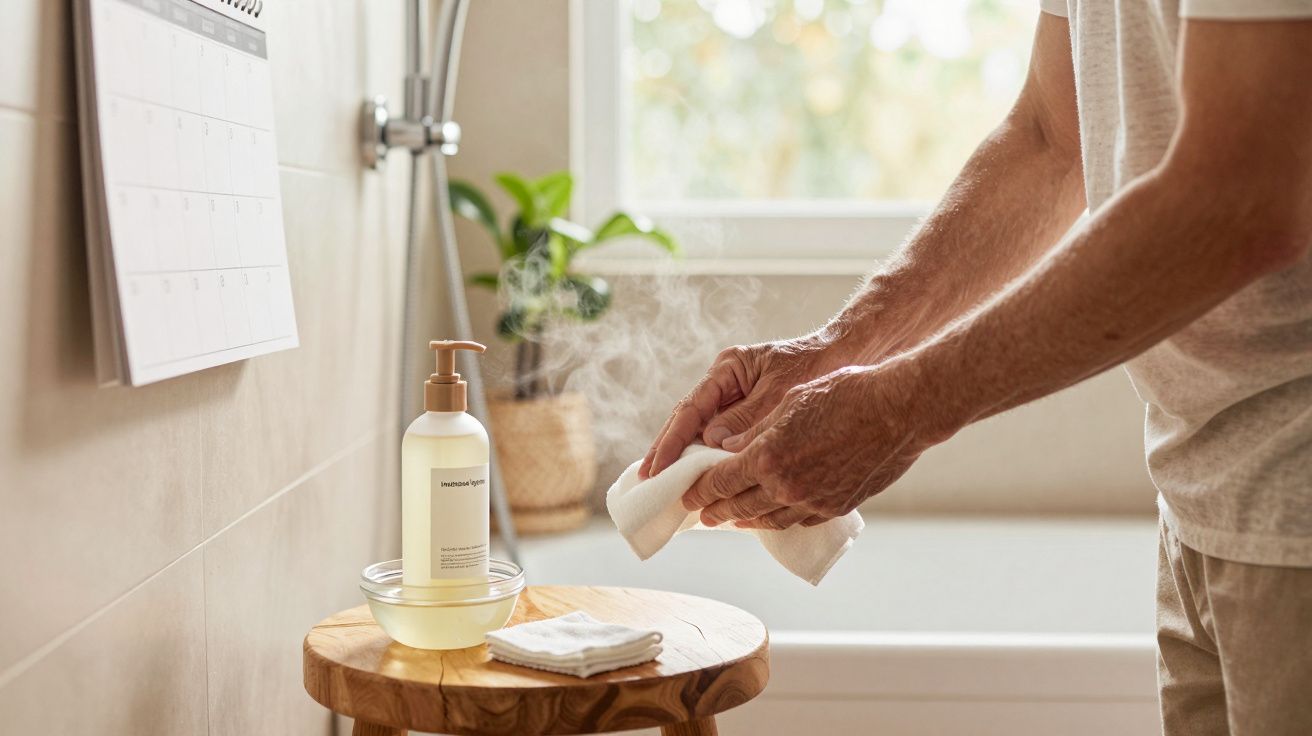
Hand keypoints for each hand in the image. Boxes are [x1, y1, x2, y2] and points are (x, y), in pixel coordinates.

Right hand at [640, 335, 847, 478]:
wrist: (848, 355)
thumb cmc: (816, 366)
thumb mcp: (780, 392)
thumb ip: (747, 418)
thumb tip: (712, 443)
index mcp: (728, 368)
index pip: (691, 408)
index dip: (672, 440)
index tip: (657, 466)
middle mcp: (726, 383)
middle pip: (688, 420)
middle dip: (668, 450)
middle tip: (648, 480)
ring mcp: (735, 399)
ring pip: (703, 432)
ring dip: (688, 458)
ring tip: (668, 486)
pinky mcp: (748, 415)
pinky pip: (724, 439)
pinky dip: (714, 459)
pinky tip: (705, 480)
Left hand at [682, 360, 950, 528]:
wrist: (898, 411)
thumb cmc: (844, 394)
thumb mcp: (789, 403)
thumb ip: (753, 431)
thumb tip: (724, 446)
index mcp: (767, 457)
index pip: (720, 481)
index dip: (700, 490)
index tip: (686, 494)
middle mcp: (785, 486)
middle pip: (739, 505)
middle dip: (716, 510)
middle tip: (701, 515)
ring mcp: (812, 501)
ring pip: (768, 519)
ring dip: (745, 519)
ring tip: (731, 520)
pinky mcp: (835, 506)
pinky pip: (797, 520)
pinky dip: (777, 520)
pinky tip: (770, 517)